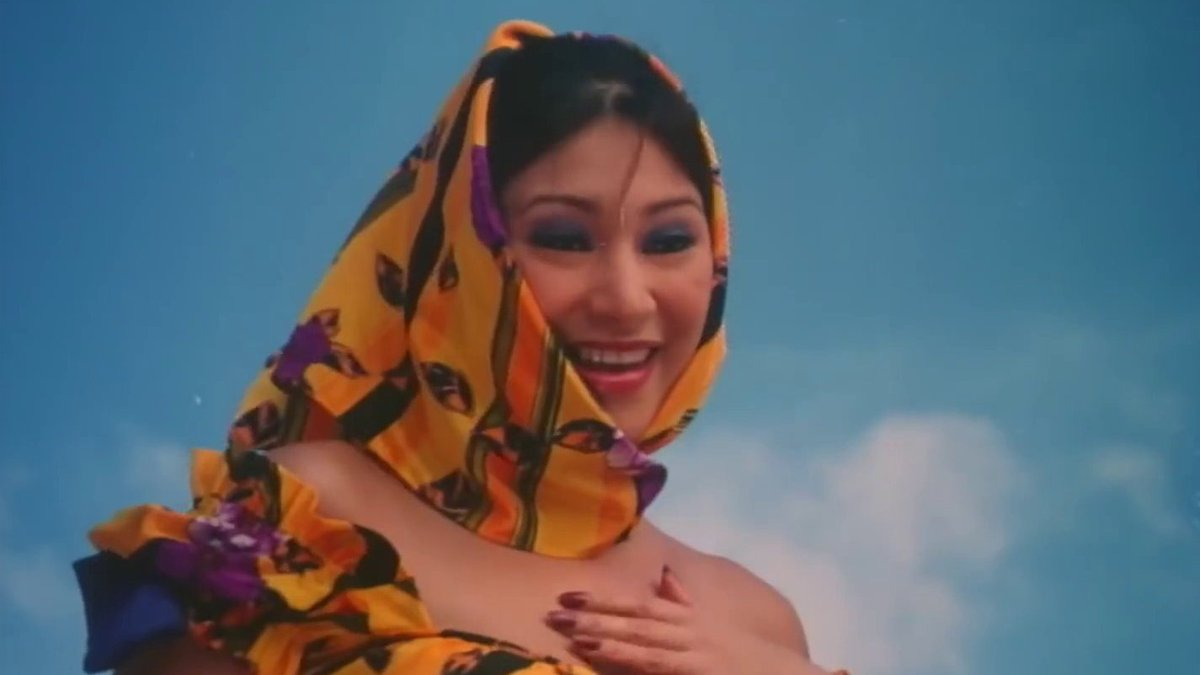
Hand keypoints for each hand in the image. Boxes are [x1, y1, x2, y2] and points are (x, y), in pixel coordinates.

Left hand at [544, 566, 820, 673]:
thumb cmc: (754, 659)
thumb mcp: (717, 626)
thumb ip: (686, 602)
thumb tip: (663, 578)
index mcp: (691, 620)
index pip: (640, 606)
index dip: (603, 601)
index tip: (569, 594)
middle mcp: (691, 632)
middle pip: (635, 620)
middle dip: (594, 614)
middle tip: (553, 609)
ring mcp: (696, 654)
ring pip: (642, 643)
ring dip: (605, 636)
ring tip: (571, 632)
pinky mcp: (700, 673)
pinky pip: (657, 667)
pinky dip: (629, 662)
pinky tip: (604, 659)